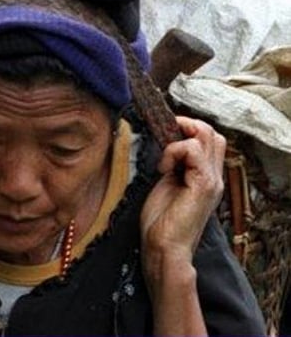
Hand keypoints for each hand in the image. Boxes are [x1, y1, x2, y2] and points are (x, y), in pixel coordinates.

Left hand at [141, 116, 225, 271]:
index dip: (187, 130)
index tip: (163, 137)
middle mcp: (214, 177)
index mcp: (206, 177)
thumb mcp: (167, 186)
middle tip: (163, 141)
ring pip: (206, 135)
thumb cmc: (160, 223)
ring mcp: (211, 180)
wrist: (164, 249)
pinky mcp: (203, 184)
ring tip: (164, 160)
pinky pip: (192, 150)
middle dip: (185, 127)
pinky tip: (163, 169)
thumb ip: (173, 167)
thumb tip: (165, 145)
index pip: (209, 140)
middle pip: (212, 133)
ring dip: (178, 139)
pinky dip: (173, 151)